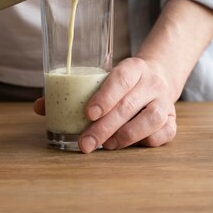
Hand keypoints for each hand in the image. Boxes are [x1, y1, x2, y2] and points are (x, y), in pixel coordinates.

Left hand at [33, 57, 177, 153]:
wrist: (160, 74)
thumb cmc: (121, 81)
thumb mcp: (102, 78)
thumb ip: (72, 92)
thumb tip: (38, 107)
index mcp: (133, 67)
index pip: (121, 79)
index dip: (105, 96)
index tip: (88, 113)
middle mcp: (152, 82)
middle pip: (129, 106)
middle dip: (104, 128)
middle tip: (85, 144)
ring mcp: (166, 101)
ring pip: (151, 120)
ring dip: (126, 136)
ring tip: (106, 145)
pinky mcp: (173, 119)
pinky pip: (164, 134)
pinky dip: (146, 142)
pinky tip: (129, 144)